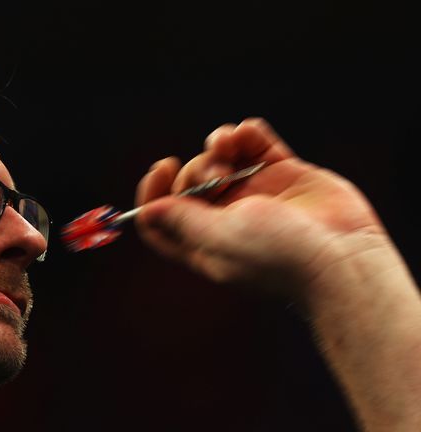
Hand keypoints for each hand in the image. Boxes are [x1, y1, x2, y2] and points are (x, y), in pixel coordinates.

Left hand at [134, 118, 388, 292]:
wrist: (342, 257)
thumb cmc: (278, 257)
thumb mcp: (217, 240)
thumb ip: (181, 221)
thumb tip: (148, 211)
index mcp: (202, 241)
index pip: (161, 217)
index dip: (153, 193)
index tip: (161, 169)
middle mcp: (225, 217)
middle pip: (188, 183)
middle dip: (194, 170)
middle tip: (217, 178)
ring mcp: (255, 194)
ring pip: (219, 158)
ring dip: (217, 145)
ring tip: (229, 146)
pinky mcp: (284, 174)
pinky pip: (255, 144)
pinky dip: (246, 133)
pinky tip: (247, 133)